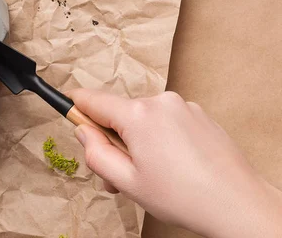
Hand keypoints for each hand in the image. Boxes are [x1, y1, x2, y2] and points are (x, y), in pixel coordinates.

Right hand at [71, 89, 281, 237]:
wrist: (239, 205)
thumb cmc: (183, 197)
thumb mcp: (126, 182)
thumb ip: (95, 153)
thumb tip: (83, 130)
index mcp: (137, 114)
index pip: (93, 99)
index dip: (76, 105)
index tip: (66, 108)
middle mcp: (159, 101)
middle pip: (119, 112)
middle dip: (113, 138)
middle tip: (119, 175)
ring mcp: (181, 105)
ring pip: (143, 117)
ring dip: (137, 139)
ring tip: (151, 174)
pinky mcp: (198, 113)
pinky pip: (166, 118)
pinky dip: (160, 136)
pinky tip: (173, 164)